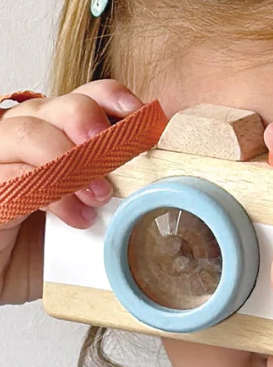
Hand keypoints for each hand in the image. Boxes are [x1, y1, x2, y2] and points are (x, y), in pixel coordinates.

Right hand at [0, 80, 142, 303]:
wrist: (8, 270)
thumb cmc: (52, 237)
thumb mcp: (92, 204)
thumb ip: (117, 183)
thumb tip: (162, 177)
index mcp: (58, 127)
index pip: (86, 96)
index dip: (112, 97)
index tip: (140, 113)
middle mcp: (27, 133)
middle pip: (58, 105)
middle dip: (90, 121)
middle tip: (115, 154)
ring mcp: (2, 158)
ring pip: (28, 132)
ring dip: (71, 160)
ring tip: (100, 195)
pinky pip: (15, 177)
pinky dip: (53, 195)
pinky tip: (77, 217)